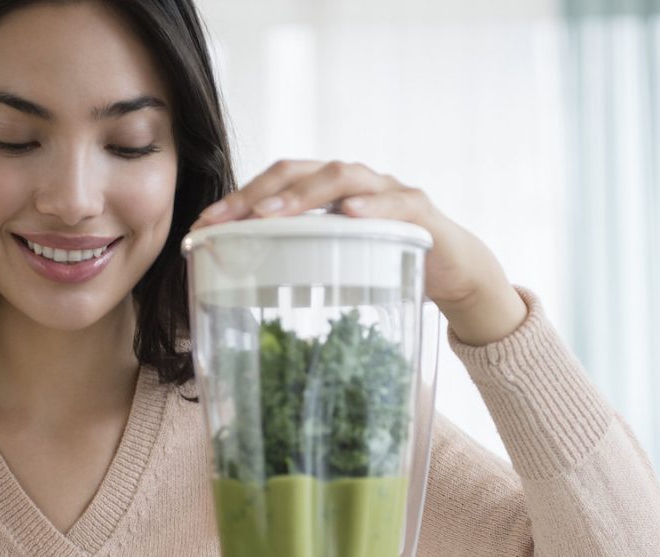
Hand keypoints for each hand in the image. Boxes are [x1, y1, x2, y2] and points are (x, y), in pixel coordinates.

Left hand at [191, 159, 527, 344]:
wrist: (455, 272)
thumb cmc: (387, 265)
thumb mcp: (338, 261)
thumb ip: (302, 259)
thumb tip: (243, 282)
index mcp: (329, 192)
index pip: (277, 182)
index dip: (239, 198)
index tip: (205, 225)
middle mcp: (355, 182)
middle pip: (301, 170)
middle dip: (259, 193)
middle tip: (226, 219)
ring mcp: (388, 191)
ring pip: (343, 176)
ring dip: (305, 194)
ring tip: (273, 213)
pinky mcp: (421, 213)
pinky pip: (397, 202)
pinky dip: (374, 206)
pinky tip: (352, 214)